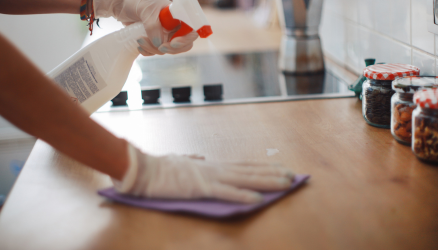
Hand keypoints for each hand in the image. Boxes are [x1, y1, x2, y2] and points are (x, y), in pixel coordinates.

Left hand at [94, 0, 198, 55]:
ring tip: (140, 40)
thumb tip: (159, 44)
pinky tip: (139, 46)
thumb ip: (154, 26)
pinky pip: (156, 52)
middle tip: (159, 47)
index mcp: (178, 15)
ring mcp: (164, 34)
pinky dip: (148, 52)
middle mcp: (174, 25)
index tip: (173, 43)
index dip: (186, 39)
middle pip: (182, 44)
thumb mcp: (146, 10)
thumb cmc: (135, 1)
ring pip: (167, 50)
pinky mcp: (154, 40)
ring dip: (154, 49)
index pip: (192, 30)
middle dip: (170, 48)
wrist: (120, 6)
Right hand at [112, 144, 294, 203]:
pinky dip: (243, 197)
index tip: (279, 169)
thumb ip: (191, 160)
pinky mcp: (201, 188)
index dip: (263, 168)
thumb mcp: (179, 161)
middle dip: (273, 174)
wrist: (144, 169)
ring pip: (245, 180)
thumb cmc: (160, 167)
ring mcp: (210, 177)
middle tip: (293, 176)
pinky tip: (258, 200)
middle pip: (250, 171)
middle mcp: (216, 169)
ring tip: (286, 184)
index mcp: (212, 165)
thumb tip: (198, 158)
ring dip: (266, 182)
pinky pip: (226, 193)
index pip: (244, 166)